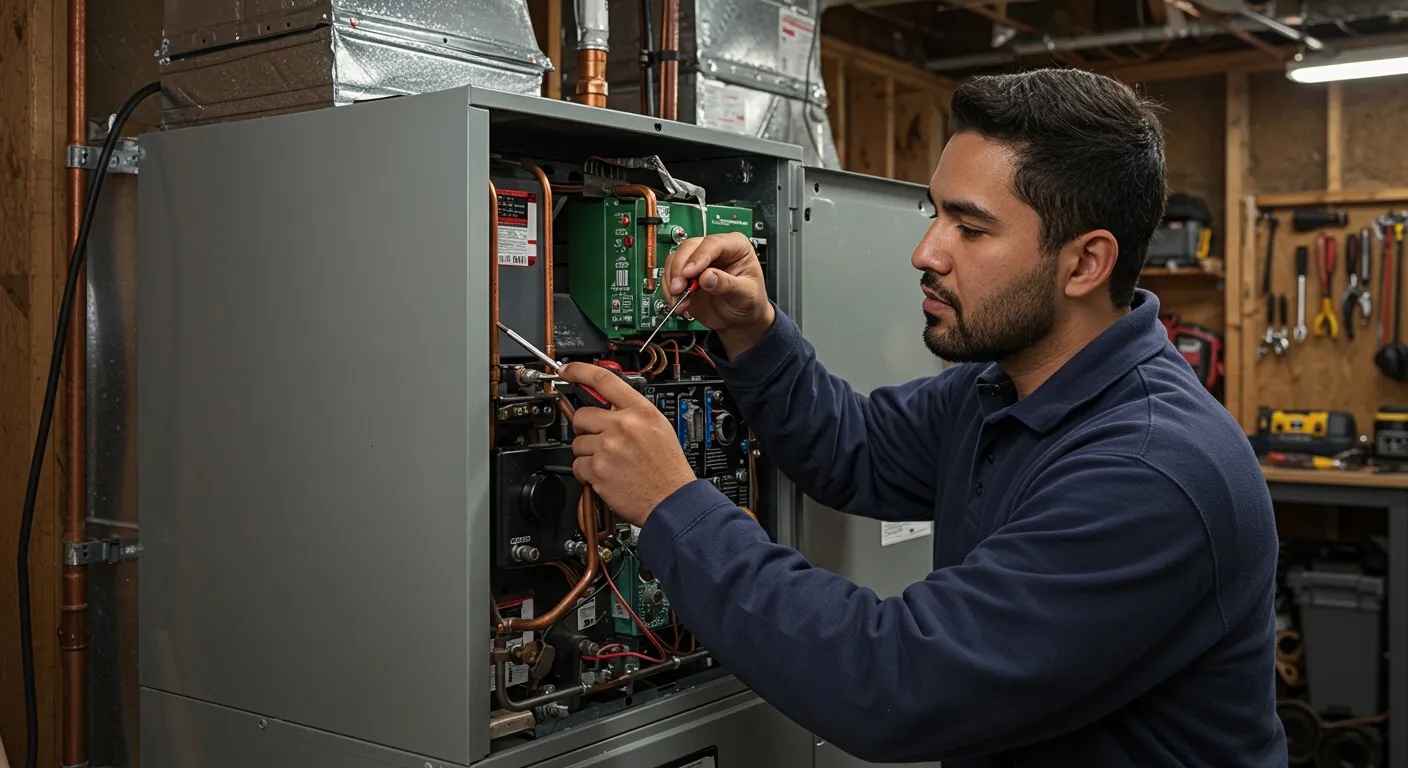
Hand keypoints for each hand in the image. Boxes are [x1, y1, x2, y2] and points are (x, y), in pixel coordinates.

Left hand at [559, 363, 697, 526]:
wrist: (672, 500)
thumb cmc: (667, 469)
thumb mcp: (658, 428)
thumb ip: (632, 414)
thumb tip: (609, 406)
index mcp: (640, 411)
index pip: (604, 380)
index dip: (579, 371)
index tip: (567, 370)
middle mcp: (623, 425)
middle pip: (582, 415)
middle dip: (584, 428)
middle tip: (599, 440)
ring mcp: (608, 447)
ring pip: (578, 443)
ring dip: (588, 454)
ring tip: (610, 463)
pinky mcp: (598, 470)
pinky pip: (578, 465)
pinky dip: (587, 473)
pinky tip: (605, 475)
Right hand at [664, 232, 774, 356]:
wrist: (739, 319)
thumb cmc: (749, 302)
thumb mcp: (745, 295)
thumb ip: (726, 285)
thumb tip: (706, 276)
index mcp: (736, 246)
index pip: (713, 243)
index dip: (699, 257)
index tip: (689, 273)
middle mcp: (714, 250)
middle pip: (689, 247)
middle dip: (680, 268)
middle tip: (679, 288)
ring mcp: (698, 261)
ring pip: (676, 259)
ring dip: (673, 281)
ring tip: (680, 300)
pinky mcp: (686, 275)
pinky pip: (669, 275)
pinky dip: (669, 290)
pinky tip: (678, 302)